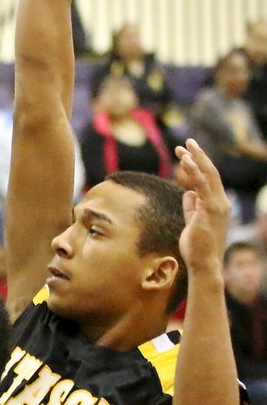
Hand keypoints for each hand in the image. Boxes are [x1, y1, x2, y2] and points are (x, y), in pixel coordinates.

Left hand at [176, 138, 230, 272]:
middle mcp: (221, 202)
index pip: (209, 179)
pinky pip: (201, 185)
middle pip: (210, 173)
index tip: (187, 154)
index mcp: (218, 204)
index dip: (199, 165)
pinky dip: (193, 171)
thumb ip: (191, 208)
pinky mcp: (209, 210)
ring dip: (195, 159)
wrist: (204, 263)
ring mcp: (217, 205)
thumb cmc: (197, 247)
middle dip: (198, 156)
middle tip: (187, 141)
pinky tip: (185, 161)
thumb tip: (188, 194)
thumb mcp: (192, 223)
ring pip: (207, 176)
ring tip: (183, 147)